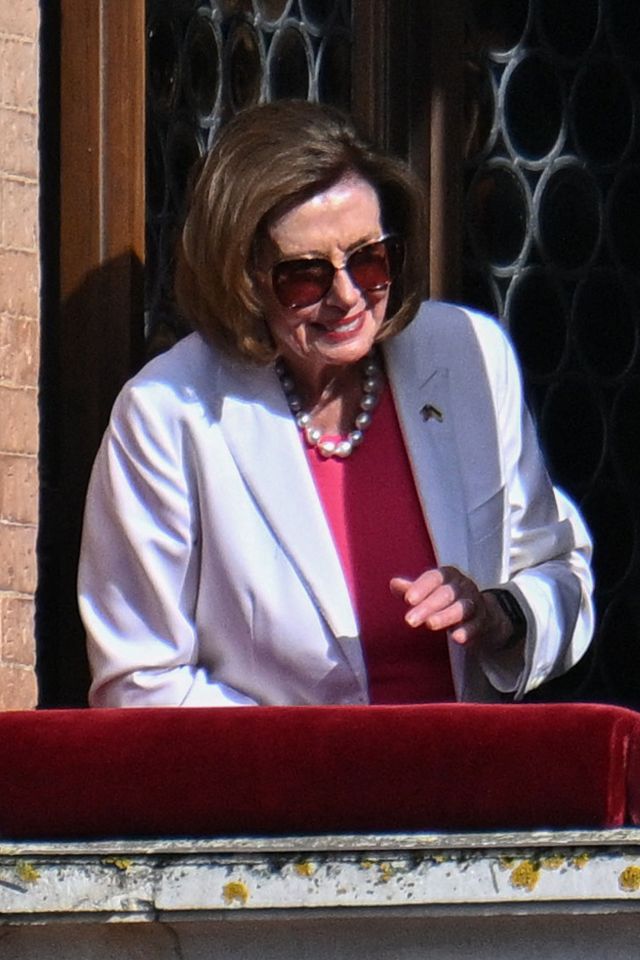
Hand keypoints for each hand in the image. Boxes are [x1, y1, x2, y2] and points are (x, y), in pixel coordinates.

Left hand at [389, 566, 513, 651]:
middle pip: (445, 594)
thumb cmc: (446, 598)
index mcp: (446, 575)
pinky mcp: (481, 620)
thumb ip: (411, 589)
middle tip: (409, 621)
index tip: (408, 600)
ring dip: (446, 616)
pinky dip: (468, 631)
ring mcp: (474, 602)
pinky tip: (458, 638)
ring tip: (430, 624)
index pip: (433, 578)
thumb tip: (394, 583)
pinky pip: (476, 625)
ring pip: (461, 608)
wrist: (480, 612)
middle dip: (427, 606)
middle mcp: (461, 586)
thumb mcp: (429, 591)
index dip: (421, 588)